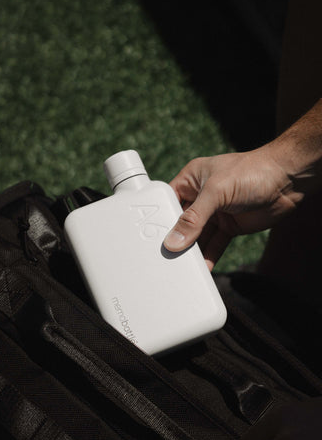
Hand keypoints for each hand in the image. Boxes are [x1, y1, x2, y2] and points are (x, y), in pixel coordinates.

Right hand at [163, 99, 321, 269]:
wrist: (287, 180)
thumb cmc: (251, 172)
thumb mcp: (216, 192)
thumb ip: (194, 218)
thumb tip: (174, 242)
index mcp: (191, 179)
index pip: (168, 201)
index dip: (160, 218)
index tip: (151, 237)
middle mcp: (201, 196)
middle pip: (182, 222)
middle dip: (176, 238)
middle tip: (166, 256)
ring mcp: (216, 212)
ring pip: (198, 236)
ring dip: (192, 250)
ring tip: (182, 266)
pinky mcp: (229, 226)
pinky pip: (215, 244)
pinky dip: (209, 256)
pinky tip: (203, 267)